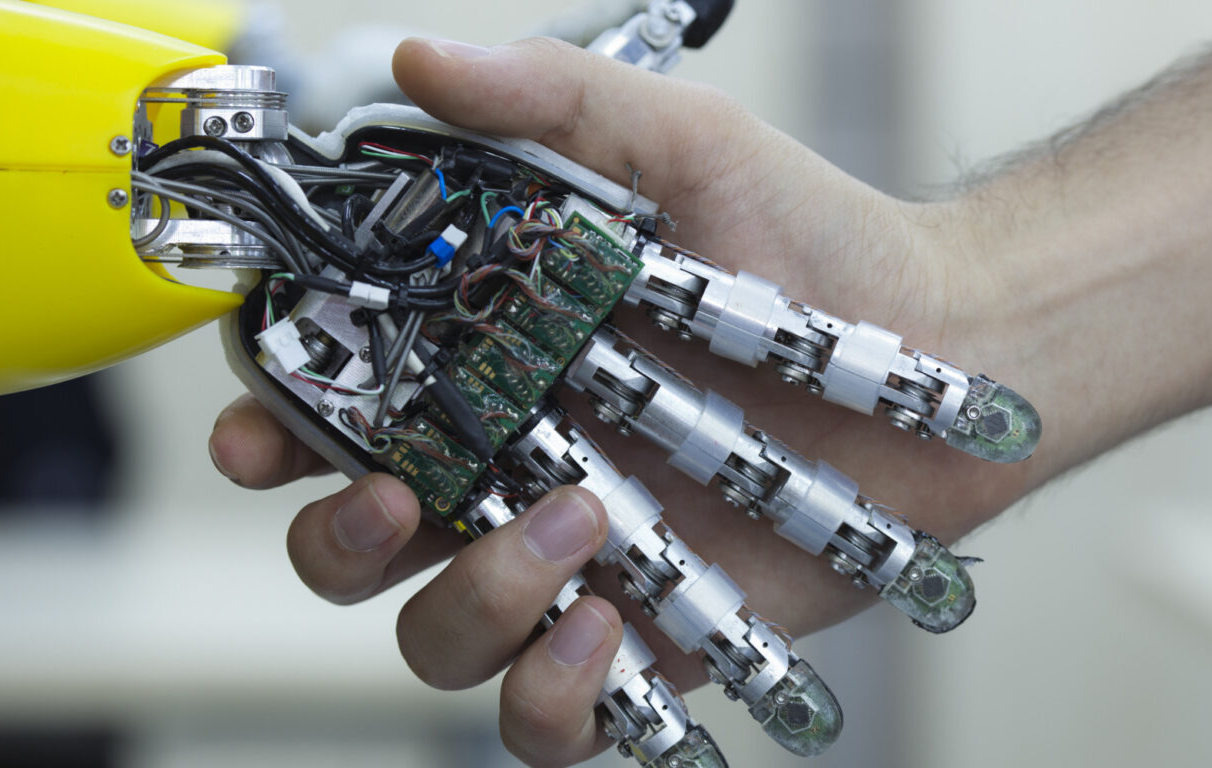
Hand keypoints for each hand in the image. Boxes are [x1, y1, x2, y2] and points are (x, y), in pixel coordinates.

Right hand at [209, 36, 1038, 766]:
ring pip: (439, 635)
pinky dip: (549, 700)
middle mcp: (516, 464)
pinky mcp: (648, 635)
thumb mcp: (685, 147)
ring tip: (572, 522)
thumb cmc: (819, 246)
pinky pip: (548, 719)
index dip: (276, 424)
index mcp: (494, 358)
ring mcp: (577, 559)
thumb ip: (555, 105)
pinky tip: (603, 632)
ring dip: (472, 598)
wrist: (949, 350)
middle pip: (356, 539)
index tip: (262, 428)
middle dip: (339, 535)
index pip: (342, 402)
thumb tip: (423, 64)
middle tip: (394, 491)